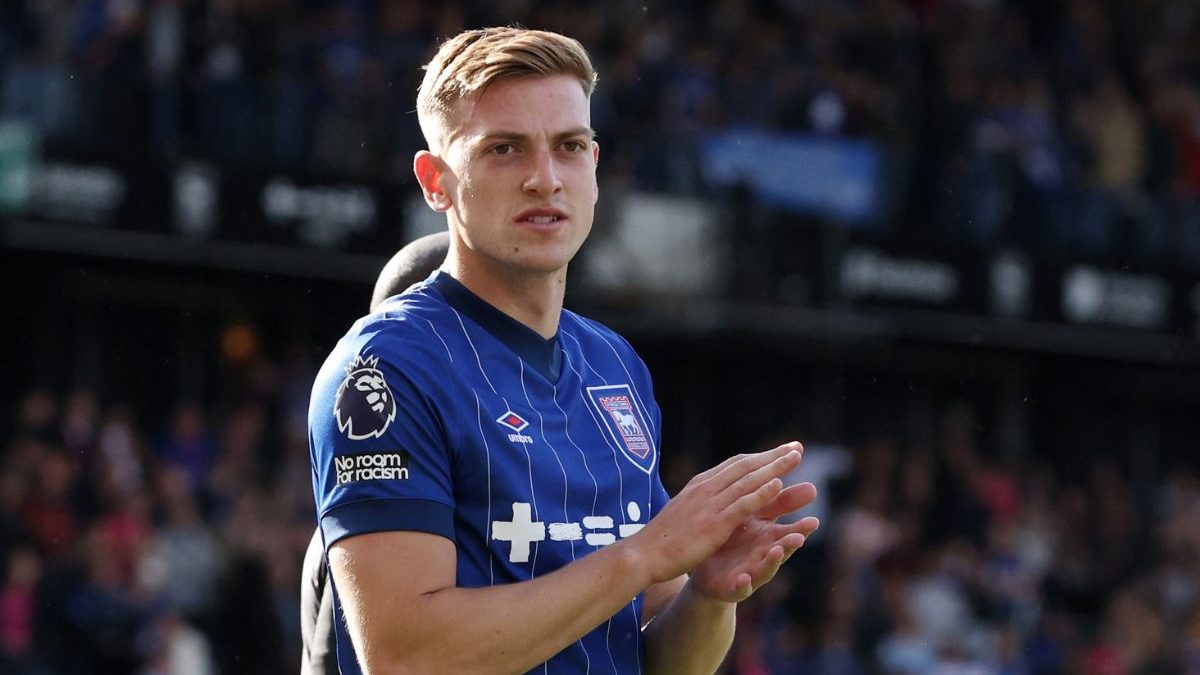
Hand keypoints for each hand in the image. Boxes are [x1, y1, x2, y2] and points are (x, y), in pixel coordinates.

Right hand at [626, 442, 804, 586]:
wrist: (644, 554)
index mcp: (699, 485)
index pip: (734, 464)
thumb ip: (699, 500)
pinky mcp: (714, 523)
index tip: (780, 450)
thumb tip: (709, 493)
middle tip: (797, 447)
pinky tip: (779, 484)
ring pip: (748, 480)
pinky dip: (761, 492)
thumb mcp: (682, 510)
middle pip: (745, 466)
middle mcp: (706, 488)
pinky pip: (742, 504)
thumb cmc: (662, 537)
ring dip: (774, 467)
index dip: (759, 456)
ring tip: (796, 457)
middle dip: (772, 455)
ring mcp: (710, 504)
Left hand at [688, 479, 819, 602]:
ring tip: (777, 551)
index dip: (802, 528)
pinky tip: (744, 579)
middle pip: (781, 551)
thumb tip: (812, 486)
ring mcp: (751, 573)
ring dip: (772, 562)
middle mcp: (764, 556)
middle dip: (790, 545)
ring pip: (765, 568)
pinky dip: (744, 584)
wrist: (710, 570)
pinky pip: (740, 588)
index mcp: (769, 538)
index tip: (815, 521)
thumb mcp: (757, 519)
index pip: (789, 532)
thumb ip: (779, 504)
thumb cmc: (737, 539)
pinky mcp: (734, 588)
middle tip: (799, 537)